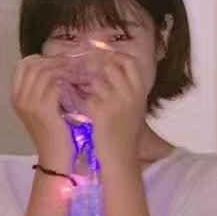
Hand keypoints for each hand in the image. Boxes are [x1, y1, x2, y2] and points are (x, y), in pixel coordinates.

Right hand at [12, 56, 73, 170]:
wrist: (57, 160)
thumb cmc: (56, 136)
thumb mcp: (46, 110)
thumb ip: (46, 90)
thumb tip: (60, 69)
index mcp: (17, 96)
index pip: (24, 64)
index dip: (43, 59)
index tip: (62, 61)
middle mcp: (19, 97)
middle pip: (33, 63)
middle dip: (55, 60)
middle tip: (75, 61)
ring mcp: (29, 103)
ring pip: (45, 70)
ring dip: (65, 67)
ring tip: (81, 69)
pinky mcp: (43, 108)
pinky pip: (55, 82)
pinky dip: (69, 79)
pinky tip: (81, 81)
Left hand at [85, 49, 149, 164]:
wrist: (120, 160)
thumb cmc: (125, 137)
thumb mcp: (134, 110)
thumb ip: (126, 90)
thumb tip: (109, 69)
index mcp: (139, 93)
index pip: (129, 62)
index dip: (114, 55)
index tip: (101, 56)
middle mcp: (129, 94)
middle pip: (110, 65)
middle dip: (94, 65)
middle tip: (83, 67)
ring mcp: (115, 102)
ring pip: (95, 80)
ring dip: (85, 83)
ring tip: (78, 88)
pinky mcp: (100, 112)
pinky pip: (85, 96)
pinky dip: (80, 99)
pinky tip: (76, 105)